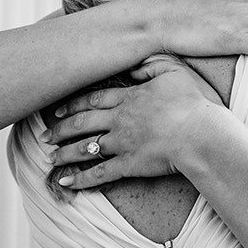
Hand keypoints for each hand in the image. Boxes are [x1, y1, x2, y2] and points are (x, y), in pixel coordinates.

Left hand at [42, 56, 230, 188]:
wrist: (201, 135)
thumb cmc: (194, 103)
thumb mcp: (175, 72)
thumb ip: (152, 65)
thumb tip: (132, 66)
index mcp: (130, 98)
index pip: (94, 100)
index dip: (73, 105)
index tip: (58, 110)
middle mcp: (119, 120)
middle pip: (82, 123)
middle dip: (61, 130)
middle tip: (45, 136)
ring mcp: (122, 143)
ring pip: (85, 148)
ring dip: (65, 153)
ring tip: (51, 158)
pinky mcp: (129, 165)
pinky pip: (100, 173)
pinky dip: (81, 179)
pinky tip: (66, 182)